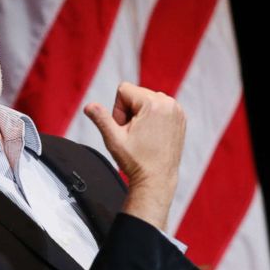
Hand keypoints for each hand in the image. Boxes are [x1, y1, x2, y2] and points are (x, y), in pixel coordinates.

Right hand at [84, 82, 185, 229]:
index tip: (124, 128)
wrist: (157, 179)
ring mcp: (177, 110)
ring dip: (140, 114)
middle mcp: (169, 103)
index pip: (123, 90)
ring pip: (147, 100)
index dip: (117, 110)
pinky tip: (151, 136)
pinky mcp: (180, 117)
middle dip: (129, 111)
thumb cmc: (136, 161)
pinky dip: (152, 118)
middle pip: (136, 94)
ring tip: (142, 136)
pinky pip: (159, 107)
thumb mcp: (113, 139)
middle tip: (133, 135)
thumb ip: (101, 118)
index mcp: (153, 104)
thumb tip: (88, 106)